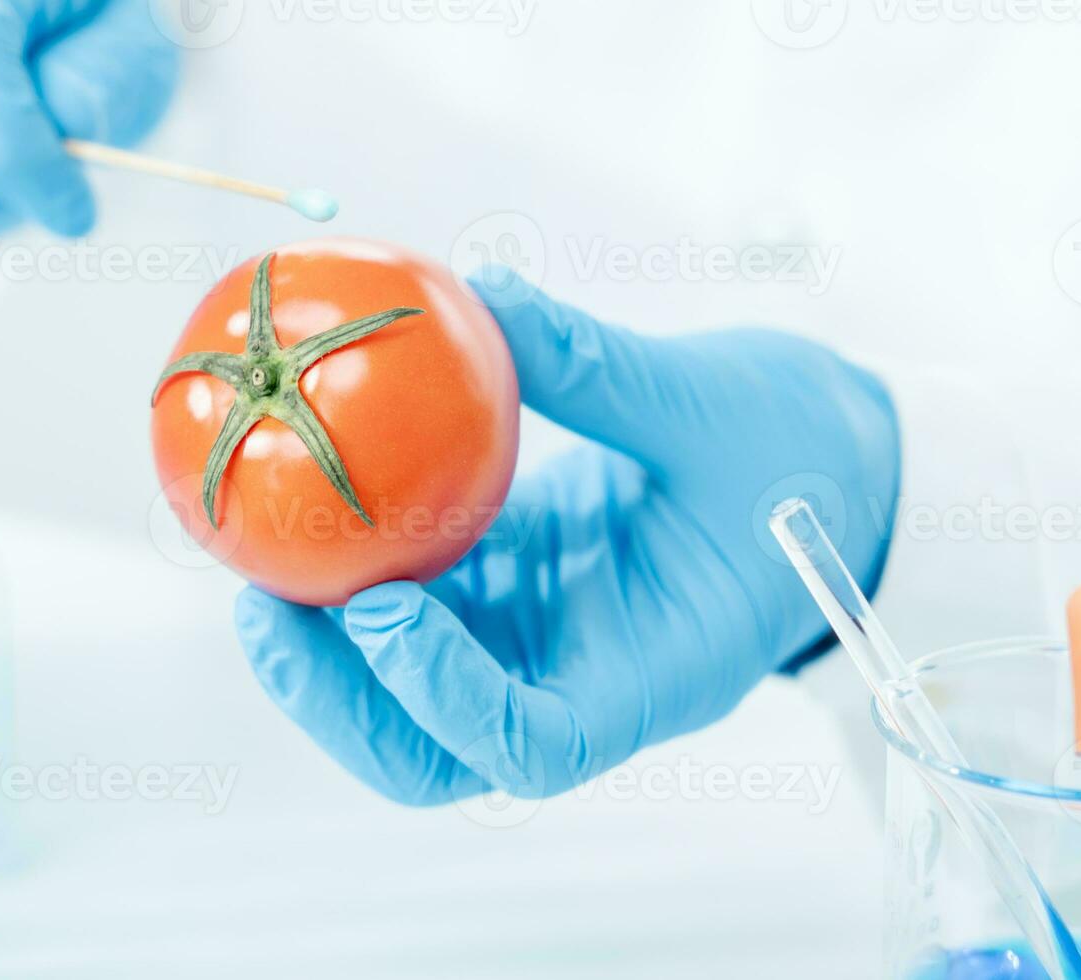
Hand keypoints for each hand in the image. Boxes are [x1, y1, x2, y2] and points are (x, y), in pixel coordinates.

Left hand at [234, 267, 899, 802]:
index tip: (384, 607)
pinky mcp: (507, 600)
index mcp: (653, 678)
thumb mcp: (716, 398)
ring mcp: (535, 650)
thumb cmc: (797, 447)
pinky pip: (413, 610)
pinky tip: (296, 500)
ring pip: (404, 700)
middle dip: (340, 702)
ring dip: (322, 649)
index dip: (446, 698)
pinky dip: (352, 572)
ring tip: (252, 559)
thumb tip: (484, 297)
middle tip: (262, 609)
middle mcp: (581, 684)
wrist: (828, 470)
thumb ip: (600, 365)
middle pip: (437, 755)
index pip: (536, 742)